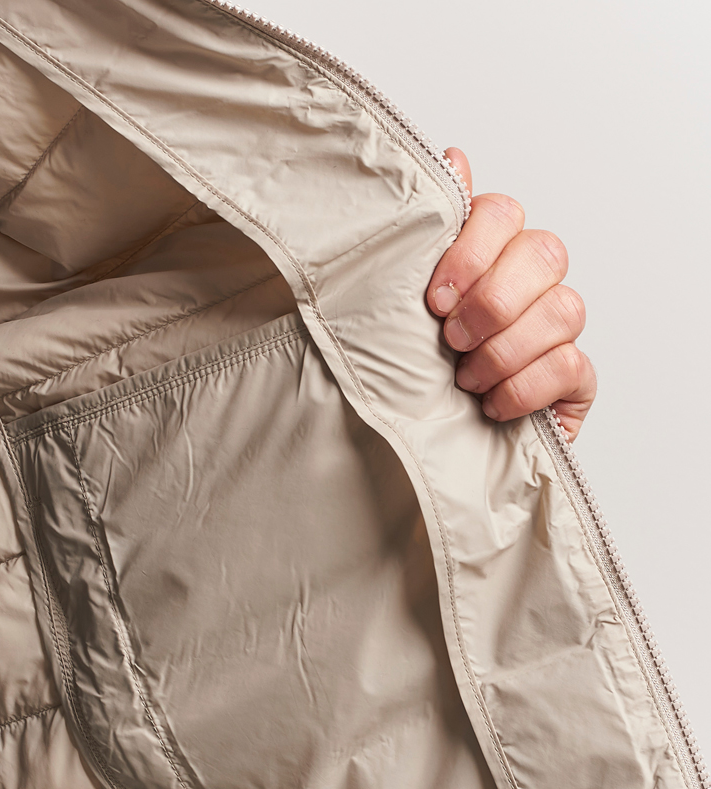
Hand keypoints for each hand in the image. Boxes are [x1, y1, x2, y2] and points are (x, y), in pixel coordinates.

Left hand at [427, 148, 594, 439]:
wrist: (430, 438)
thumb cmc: (416, 365)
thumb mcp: (403, 302)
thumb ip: (429, 233)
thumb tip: (452, 157)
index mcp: (491, 252)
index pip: (502, 214)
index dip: (470, 252)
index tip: (434, 299)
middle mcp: (533, 281)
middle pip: (543, 253)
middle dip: (491, 303)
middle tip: (450, 340)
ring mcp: (559, 328)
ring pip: (563, 309)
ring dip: (504, 350)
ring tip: (466, 379)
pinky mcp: (576, 378)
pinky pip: (571, 365)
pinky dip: (524, 387)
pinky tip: (492, 404)